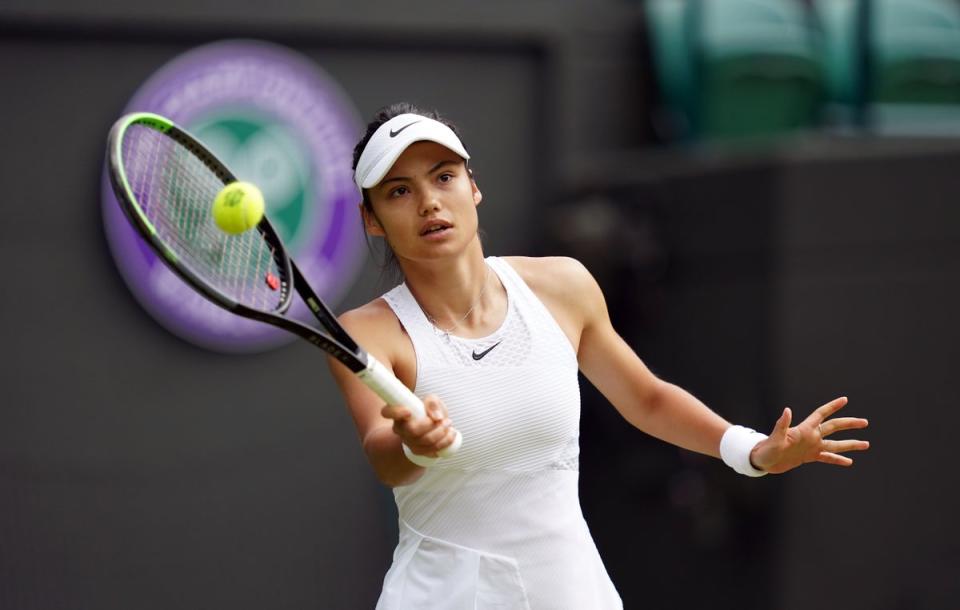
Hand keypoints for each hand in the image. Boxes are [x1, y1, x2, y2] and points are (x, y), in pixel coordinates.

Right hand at [381, 394, 457, 457]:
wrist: (432, 426)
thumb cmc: (429, 411)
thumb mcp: (431, 400)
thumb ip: (432, 403)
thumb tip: (436, 417)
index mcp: (398, 413)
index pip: (387, 412)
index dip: (396, 412)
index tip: (409, 411)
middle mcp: (400, 429)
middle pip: (412, 430)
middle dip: (432, 425)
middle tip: (443, 419)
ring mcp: (408, 442)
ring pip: (425, 441)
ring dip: (441, 433)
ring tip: (449, 424)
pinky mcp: (418, 451)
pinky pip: (432, 450)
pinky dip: (445, 442)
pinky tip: (451, 434)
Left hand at [749, 396, 869, 473]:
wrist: (762, 461)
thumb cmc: (767, 448)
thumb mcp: (775, 437)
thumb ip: (782, 424)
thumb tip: (787, 410)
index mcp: (804, 429)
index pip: (821, 414)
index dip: (832, 406)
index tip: (844, 399)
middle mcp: (810, 436)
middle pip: (833, 427)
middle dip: (849, 424)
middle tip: (864, 422)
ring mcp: (811, 447)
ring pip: (835, 444)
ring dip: (850, 444)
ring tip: (866, 444)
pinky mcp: (808, 457)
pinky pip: (827, 458)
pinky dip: (837, 460)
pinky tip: (849, 462)